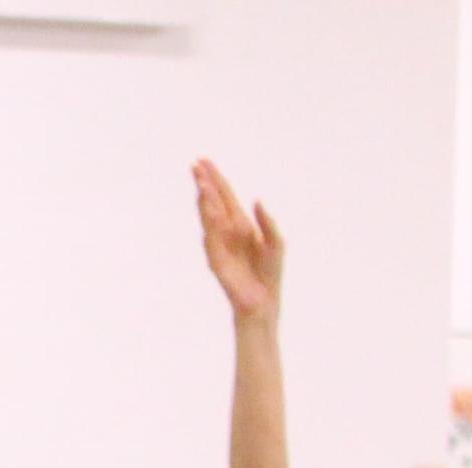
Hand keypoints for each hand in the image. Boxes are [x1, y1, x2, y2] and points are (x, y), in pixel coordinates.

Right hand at [191, 159, 281, 323]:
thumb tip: (257, 200)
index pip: (225, 197)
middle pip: (213, 202)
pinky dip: (210, 223)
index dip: (215, 180)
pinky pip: (211, 238)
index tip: (203, 163)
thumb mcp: (276, 242)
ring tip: (201, 182)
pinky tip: (209, 208)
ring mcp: (219, 245)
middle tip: (195, 166)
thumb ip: (267, 222)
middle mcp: (228, 232)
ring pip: (209, 217)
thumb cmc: (269, 272)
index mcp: (242, 225)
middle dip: (204, 184)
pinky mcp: (216, 260)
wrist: (262, 300)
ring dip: (205, 200)